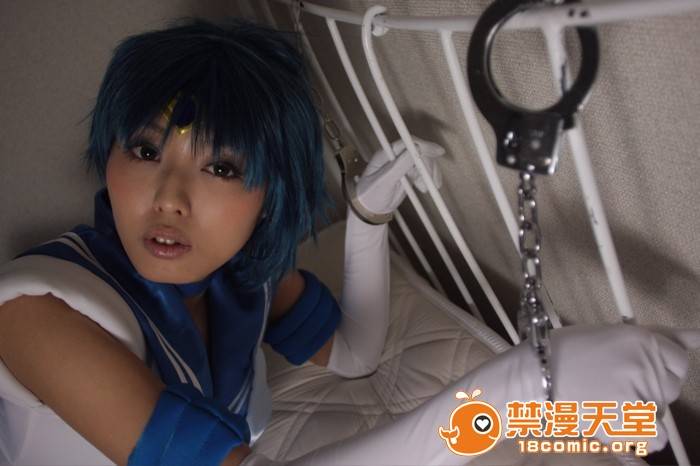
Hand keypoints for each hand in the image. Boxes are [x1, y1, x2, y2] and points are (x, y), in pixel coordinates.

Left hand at [355, 136, 444, 214]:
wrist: (370, 211)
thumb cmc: (370, 196)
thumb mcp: (384, 182)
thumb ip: (399, 166)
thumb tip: (415, 149)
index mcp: (385, 154)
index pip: (407, 143)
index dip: (423, 145)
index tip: (437, 151)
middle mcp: (395, 156)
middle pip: (418, 151)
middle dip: (428, 164)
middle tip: (431, 180)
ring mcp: (402, 165)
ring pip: (423, 161)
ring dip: (429, 173)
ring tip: (428, 188)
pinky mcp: (408, 173)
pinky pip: (423, 171)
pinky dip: (428, 178)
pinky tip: (428, 187)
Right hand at [544, 324, 698, 450]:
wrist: (532, 377)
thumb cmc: (563, 354)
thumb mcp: (610, 335)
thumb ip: (656, 337)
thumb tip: (699, 335)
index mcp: (642, 338)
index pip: (679, 360)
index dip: (657, 367)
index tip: (634, 369)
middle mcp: (645, 363)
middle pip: (670, 387)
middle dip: (648, 388)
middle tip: (611, 383)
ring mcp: (640, 393)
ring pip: (660, 412)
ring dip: (639, 411)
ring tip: (604, 400)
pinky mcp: (630, 420)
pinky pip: (655, 437)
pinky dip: (638, 435)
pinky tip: (613, 420)